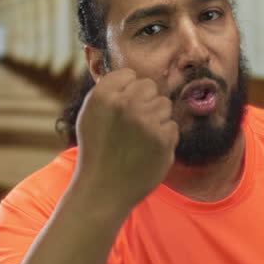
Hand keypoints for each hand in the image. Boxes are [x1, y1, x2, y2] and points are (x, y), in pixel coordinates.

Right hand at [73, 68, 178, 210]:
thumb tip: (131, 74)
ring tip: (139, 139)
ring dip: (156, 119)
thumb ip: (109, 92)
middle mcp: (125, 104)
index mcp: (103, 95)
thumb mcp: (90, 115)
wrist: (103, 189)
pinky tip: (148, 151)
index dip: (127, 91)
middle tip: (132, 126)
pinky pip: (173, 126)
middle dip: (145, 102)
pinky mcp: (163, 138)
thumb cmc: (97, 151)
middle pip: (150, 86)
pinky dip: (164, 139)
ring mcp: (146, 121)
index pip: (129, 74)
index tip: (121, 109)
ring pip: (165, 104)